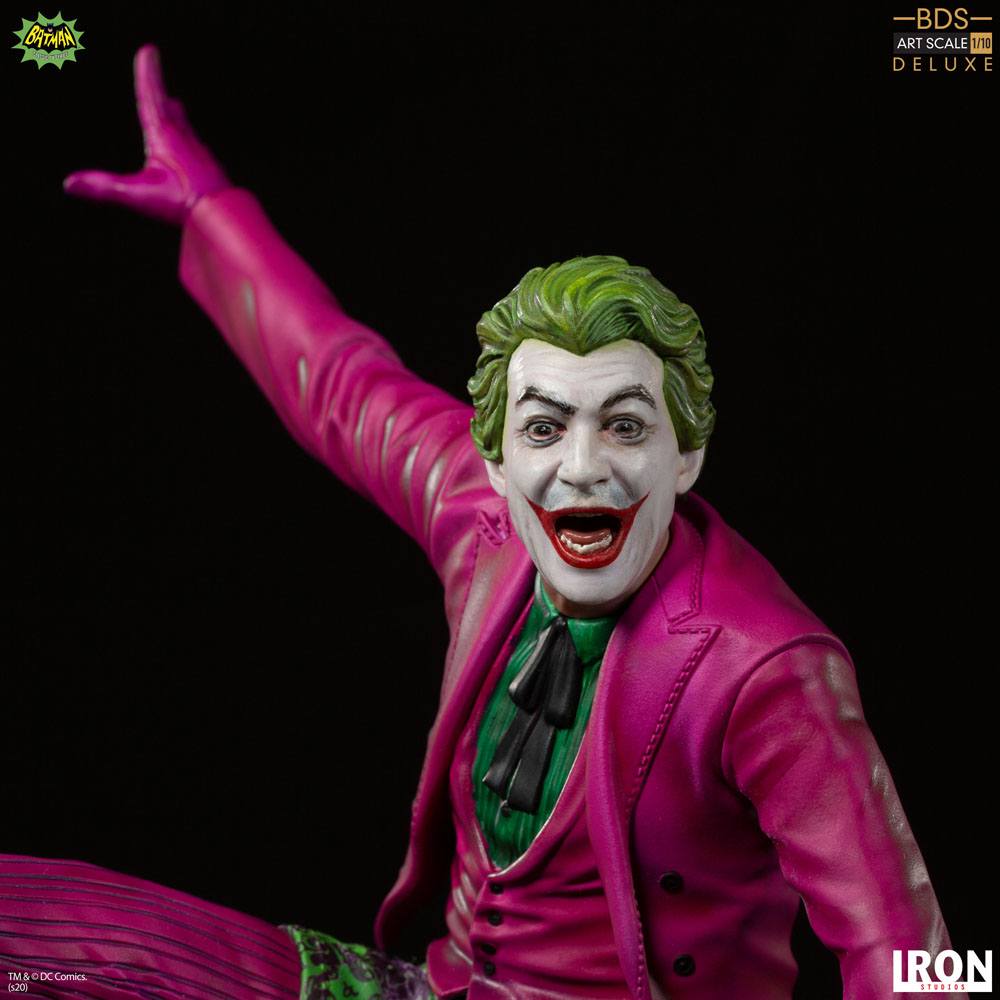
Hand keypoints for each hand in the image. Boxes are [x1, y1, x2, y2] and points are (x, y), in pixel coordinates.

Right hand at [64, 44, 230, 224]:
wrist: (225, 219)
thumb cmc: (184, 204)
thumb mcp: (139, 195)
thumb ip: (105, 187)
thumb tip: (70, 183)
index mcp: (164, 137)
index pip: (151, 99)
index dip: (148, 75)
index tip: (148, 50)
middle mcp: (184, 140)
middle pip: (168, 108)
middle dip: (157, 89)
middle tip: (154, 68)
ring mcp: (199, 155)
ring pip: (185, 127)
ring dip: (175, 114)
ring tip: (174, 107)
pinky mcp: (209, 171)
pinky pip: (195, 150)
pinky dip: (187, 141)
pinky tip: (190, 153)